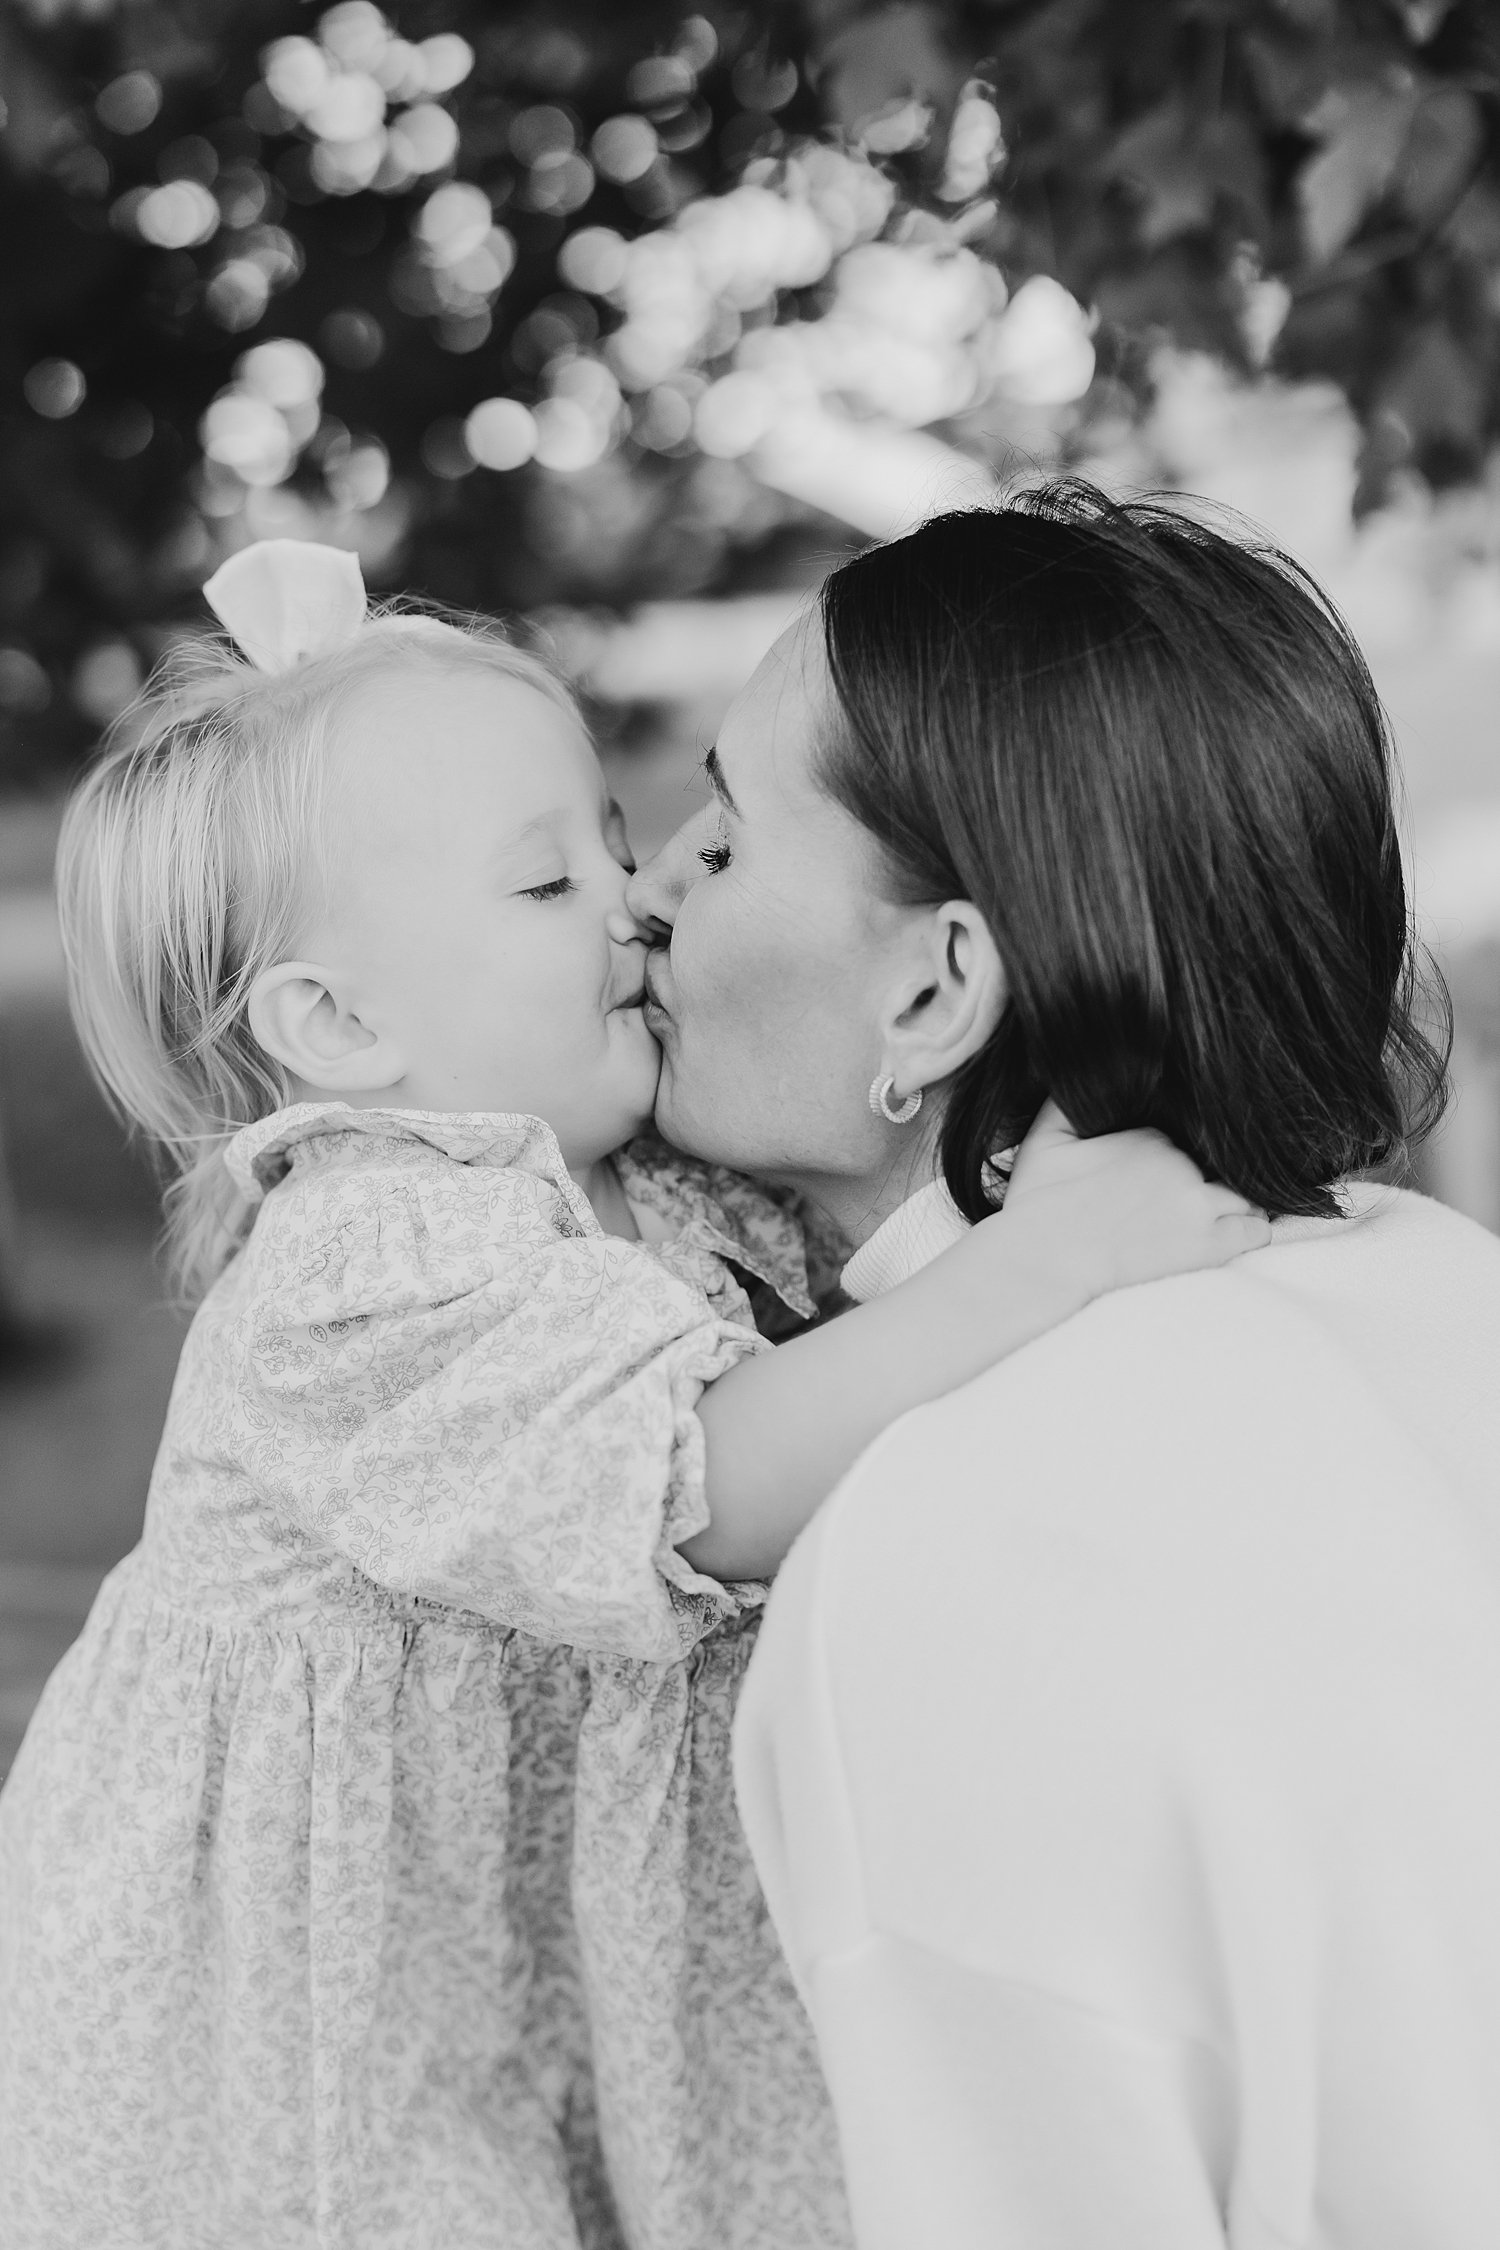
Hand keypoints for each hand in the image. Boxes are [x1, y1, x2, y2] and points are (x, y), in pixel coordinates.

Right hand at [997, 1099, 1271, 1301]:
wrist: (1043, 1262)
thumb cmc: (1037, 1205)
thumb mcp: (1043, 1139)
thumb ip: (1066, 1100)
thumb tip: (1081, 1071)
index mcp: (1148, 1136)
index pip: (1181, 1137)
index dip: (1171, 1156)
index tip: (1152, 1178)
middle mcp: (1179, 1164)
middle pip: (1215, 1164)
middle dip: (1204, 1177)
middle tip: (1179, 1200)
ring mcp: (1197, 1204)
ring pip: (1246, 1193)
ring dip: (1236, 1201)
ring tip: (1216, 1214)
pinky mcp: (1208, 1245)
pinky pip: (1256, 1230)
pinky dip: (1251, 1229)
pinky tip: (1231, 1233)